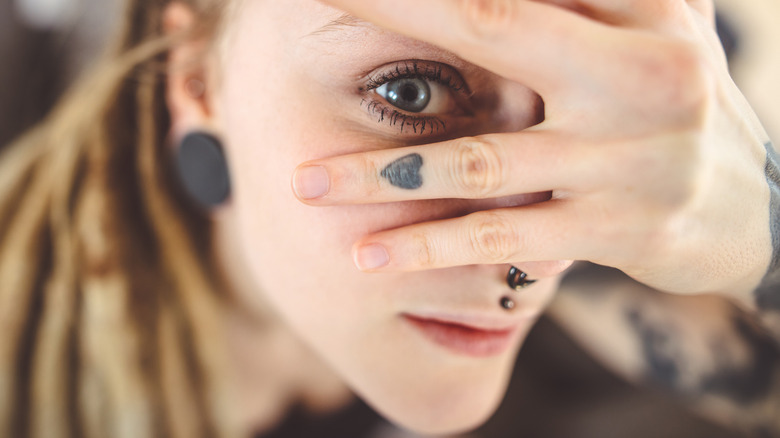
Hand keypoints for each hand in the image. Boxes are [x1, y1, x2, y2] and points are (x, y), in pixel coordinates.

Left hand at [295, 0, 774, 298]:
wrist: (749, 208)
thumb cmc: (675, 102)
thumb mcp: (649, 32)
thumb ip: (580, 2)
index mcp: (644, 16)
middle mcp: (641, 77)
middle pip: (492, 29)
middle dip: (391, 11)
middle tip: (314, 5)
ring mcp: (627, 160)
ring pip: (479, 161)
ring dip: (379, 175)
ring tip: (302, 184)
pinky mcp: (613, 231)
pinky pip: (503, 238)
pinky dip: (431, 247)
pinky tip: (366, 257)